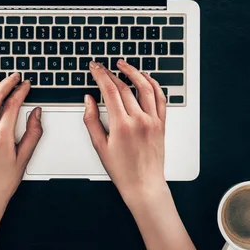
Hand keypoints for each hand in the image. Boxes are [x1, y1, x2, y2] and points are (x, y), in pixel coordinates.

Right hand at [83, 60, 167, 205]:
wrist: (144, 185)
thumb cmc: (122, 170)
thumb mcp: (99, 146)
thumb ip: (91, 120)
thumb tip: (88, 100)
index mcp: (122, 125)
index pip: (109, 91)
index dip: (100, 75)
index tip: (94, 68)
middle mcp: (139, 120)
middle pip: (124, 87)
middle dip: (111, 73)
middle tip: (102, 66)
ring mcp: (153, 120)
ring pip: (145, 87)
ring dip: (133, 72)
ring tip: (123, 64)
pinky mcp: (161, 123)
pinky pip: (160, 98)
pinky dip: (153, 84)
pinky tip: (145, 78)